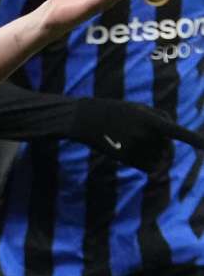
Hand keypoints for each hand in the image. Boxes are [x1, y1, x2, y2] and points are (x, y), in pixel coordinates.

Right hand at [69, 98, 203, 170]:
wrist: (83, 119)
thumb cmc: (114, 110)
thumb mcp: (138, 108)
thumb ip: (161, 121)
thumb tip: (173, 143)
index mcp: (149, 120)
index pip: (176, 132)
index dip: (193, 139)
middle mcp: (144, 136)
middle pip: (167, 148)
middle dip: (163, 145)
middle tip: (143, 134)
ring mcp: (135, 149)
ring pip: (159, 159)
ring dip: (152, 153)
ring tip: (130, 140)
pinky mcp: (127, 159)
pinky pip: (149, 167)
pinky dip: (147, 164)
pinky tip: (130, 152)